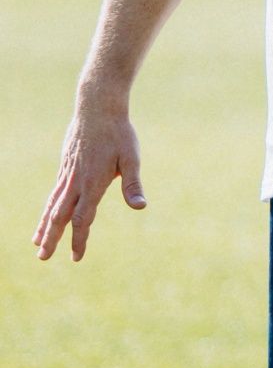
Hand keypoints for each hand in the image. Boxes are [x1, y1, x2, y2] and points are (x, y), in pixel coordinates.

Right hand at [34, 103, 145, 260]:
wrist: (97, 108)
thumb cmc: (119, 134)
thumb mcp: (131, 159)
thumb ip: (132, 185)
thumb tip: (140, 206)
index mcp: (92, 183)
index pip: (83, 218)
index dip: (79, 239)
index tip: (76, 257)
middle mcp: (75, 182)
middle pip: (60, 216)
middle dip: (51, 238)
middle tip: (42, 258)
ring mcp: (67, 174)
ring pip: (52, 205)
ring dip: (44, 226)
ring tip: (37, 243)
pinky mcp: (65, 167)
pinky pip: (54, 193)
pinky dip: (48, 208)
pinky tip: (47, 216)